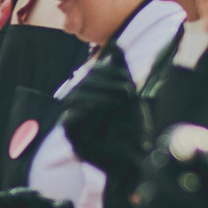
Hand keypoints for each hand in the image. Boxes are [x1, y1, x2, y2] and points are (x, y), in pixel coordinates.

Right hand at [57, 56, 148, 206]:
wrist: (137, 160)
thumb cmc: (132, 130)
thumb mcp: (130, 98)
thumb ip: (121, 73)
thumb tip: (116, 48)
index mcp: (89, 100)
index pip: (88, 78)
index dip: (106, 75)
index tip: (127, 80)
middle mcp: (78, 113)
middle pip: (80, 88)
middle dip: (105, 85)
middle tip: (127, 90)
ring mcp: (74, 128)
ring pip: (74, 100)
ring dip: (101, 95)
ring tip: (123, 98)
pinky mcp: (75, 142)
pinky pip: (71, 121)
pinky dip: (89, 111)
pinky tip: (109, 109)